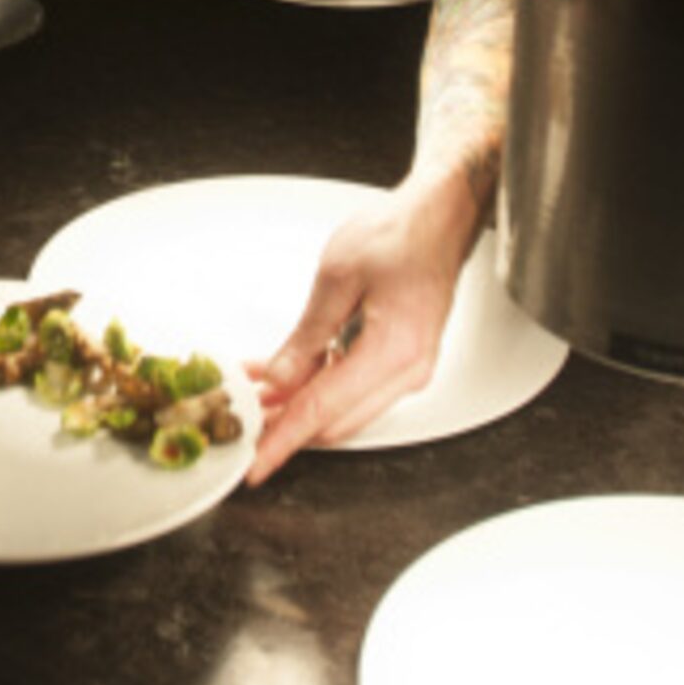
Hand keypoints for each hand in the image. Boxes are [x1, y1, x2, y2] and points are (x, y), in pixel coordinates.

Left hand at [243, 169, 482, 484]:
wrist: (439, 218)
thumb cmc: (399, 236)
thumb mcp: (338, 278)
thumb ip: (307, 336)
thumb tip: (280, 379)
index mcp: (392, 352)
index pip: (323, 411)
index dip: (283, 440)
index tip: (255, 466)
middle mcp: (407, 372)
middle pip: (335, 420)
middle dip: (286, 426)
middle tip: (244, 424)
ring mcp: (409, 370)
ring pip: (344, 409)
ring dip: (300, 407)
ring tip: (258, 395)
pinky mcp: (402, 361)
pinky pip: (355, 389)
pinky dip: (320, 388)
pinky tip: (288, 376)